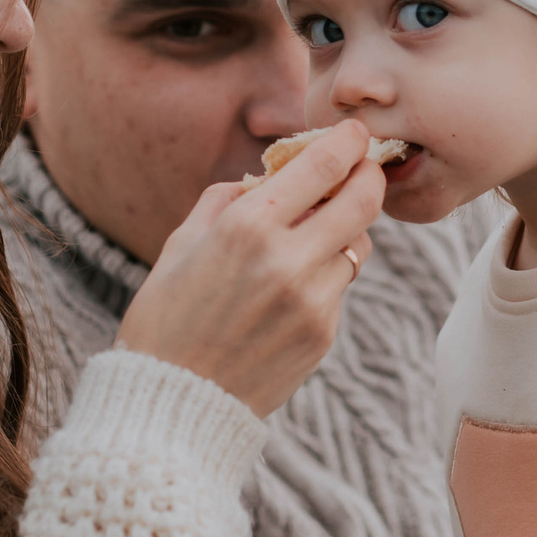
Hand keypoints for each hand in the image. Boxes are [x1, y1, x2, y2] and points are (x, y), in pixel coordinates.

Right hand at [115, 120, 382, 416]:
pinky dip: (324, 276)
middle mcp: (288, 260)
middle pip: (363, 200)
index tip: (355, 132)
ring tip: (310, 237)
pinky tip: (288, 290)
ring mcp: (312, 301)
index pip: (323, 165)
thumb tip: (269, 175)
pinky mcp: (324, 335)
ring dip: (343, 232)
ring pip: (357, 246)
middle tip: (365, 168)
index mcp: (247, 226)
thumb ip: (228, 198)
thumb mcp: (182, 243)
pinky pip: (340, 287)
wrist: (172, 404)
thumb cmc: (166, 316)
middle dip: (369, 175)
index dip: (348, 141)